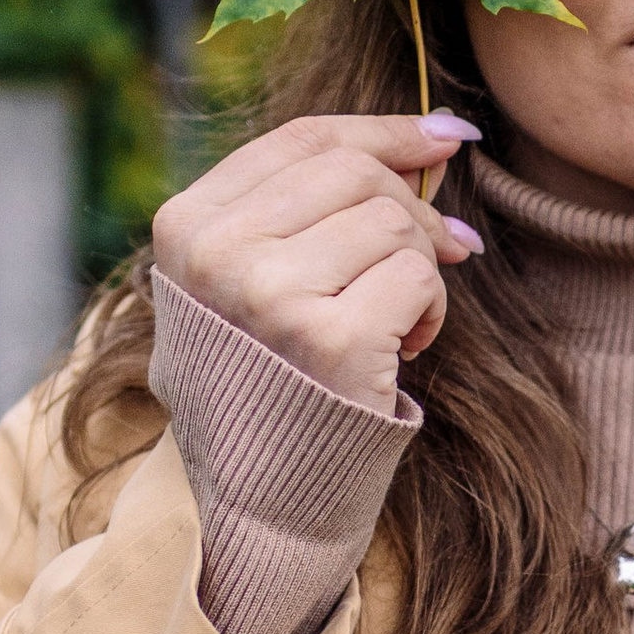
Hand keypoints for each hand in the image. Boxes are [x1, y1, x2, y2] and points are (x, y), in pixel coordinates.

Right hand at [151, 112, 482, 414]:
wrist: (253, 501)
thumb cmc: (269, 381)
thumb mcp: (254, 280)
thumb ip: (312, 206)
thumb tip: (439, 138)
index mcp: (186, 224)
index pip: (303, 139)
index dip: (386, 131)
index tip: (447, 138)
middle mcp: (217, 252)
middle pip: (355, 173)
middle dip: (412, 210)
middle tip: (436, 258)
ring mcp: (268, 294)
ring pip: (393, 221)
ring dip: (421, 269)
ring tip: (397, 322)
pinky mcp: (328, 338)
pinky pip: (417, 277)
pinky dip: (432, 311)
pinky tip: (406, 350)